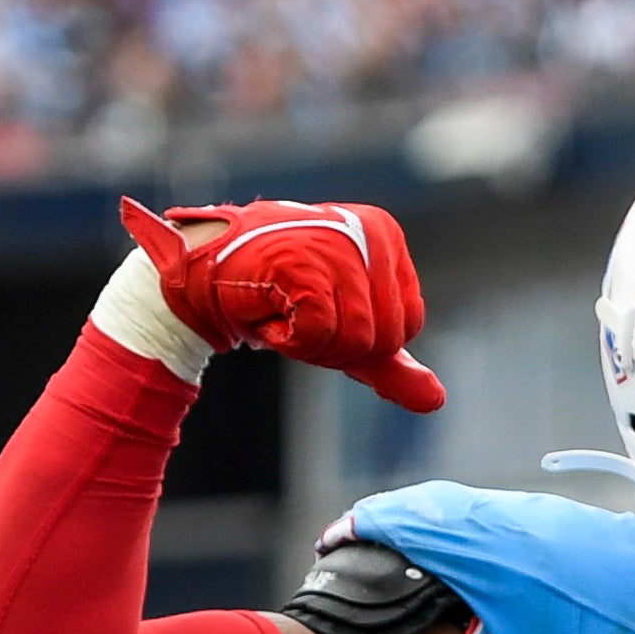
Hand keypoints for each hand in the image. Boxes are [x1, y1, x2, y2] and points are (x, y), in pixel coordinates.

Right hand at [118, 195, 444, 411]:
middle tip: (298, 317)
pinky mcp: (301, 263)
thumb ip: (390, 364)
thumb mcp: (342, 329)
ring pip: (357, 340)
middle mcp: (368, 232)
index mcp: (385, 236)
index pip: (408, 326)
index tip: (322, 314)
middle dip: (338, 347)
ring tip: (283, 312)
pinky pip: (321, 334)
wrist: (199, 275)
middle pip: (386, 339)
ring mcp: (336, 245)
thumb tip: (435, 401)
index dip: (362, 341)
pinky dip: (291, 342)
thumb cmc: (275, 296)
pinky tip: (269, 315)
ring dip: (312, 346)